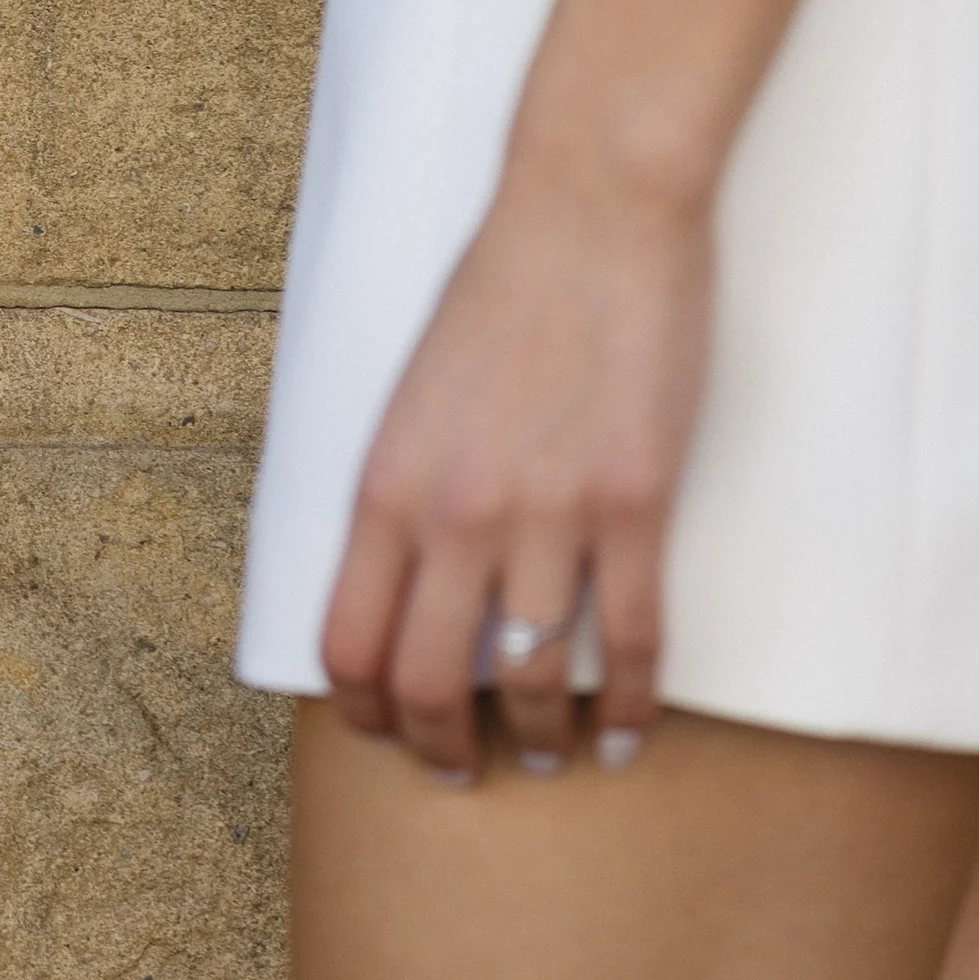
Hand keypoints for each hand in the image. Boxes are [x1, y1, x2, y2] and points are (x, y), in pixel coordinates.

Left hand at [319, 146, 711, 783]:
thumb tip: (396, 563)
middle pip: (426, 682)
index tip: (384, 732)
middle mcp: (454, 512)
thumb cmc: (501, 282)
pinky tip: (630, 732)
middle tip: (463, 773)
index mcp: (385, 480)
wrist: (589, 206)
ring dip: (541, 738)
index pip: (346, 639)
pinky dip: (630, 706)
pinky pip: (630, 641)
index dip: (361, 709)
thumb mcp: (412, 388)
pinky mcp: (632, 506)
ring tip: (554, 755)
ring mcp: (546, 514)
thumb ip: (403, 480)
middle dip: (442, 749)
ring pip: (531, 677)